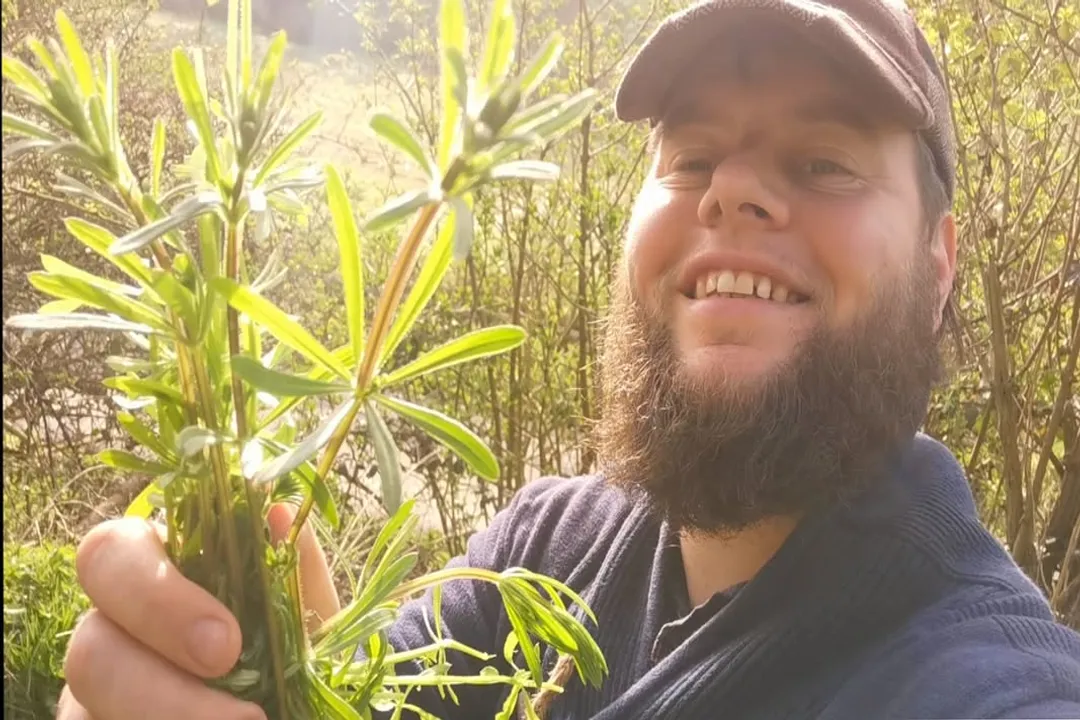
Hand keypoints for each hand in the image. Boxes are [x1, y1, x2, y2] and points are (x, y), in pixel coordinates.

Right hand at [56, 503, 340, 719]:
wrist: (287, 699)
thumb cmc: (291, 652)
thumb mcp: (303, 613)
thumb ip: (291, 569)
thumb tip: (276, 515)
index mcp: (156, 572)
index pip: (111, 551)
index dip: (156, 597)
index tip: (227, 646)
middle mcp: (110, 627)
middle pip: (89, 645)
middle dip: (163, 690)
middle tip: (246, 716)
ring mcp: (94, 690)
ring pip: (91, 703)